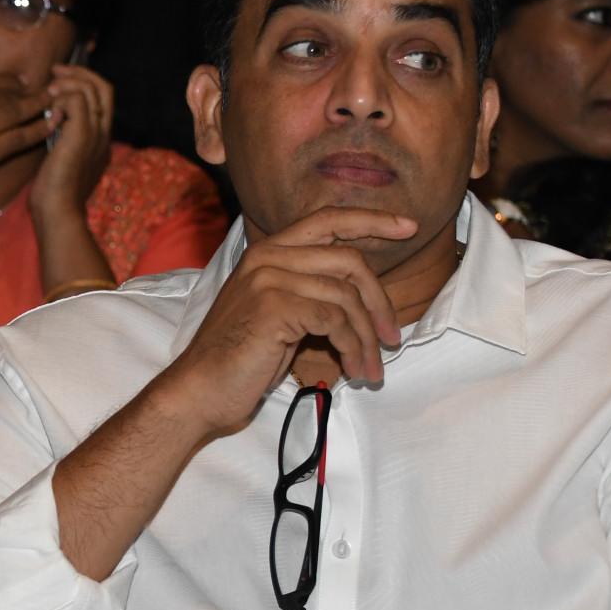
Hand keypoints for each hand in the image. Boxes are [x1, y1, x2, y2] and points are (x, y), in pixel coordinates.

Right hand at [0, 40, 58, 203]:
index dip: (7, 80)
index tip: (20, 81)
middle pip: (6, 93)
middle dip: (27, 90)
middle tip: (46, 87)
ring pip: (18, 111)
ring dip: (40, 104)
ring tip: (56, 99)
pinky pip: (21, 137)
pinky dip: (39, 129)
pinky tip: (54, 123)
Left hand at [28, 63, 114, 222]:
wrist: (58, 213)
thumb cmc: (52, 193)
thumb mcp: (60, 159)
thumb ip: (62, 138)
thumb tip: (50, 120)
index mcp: (100, 139)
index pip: (102, 99)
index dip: (84, 82)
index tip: (59, 79)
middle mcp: (103, 133)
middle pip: (104, 88)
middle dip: (79, 73)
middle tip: (55, 72)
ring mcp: (96, 134)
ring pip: (92, 89)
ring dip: (68, 83)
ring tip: (49, 90)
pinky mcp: (82, 136)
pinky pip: (78, 101)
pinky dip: (63, 98)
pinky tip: (49, 109)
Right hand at [154, 207, 415, 438]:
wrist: (201, 389)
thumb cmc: (241, 358)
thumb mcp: (278, 312)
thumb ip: (309, 289)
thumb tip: (365, 295)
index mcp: (268, 251)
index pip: (328, 220)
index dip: (372, 220)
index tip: (409, 227)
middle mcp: (268, 257)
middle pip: (349, 261)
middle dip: (380, 303)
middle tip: (392, 339)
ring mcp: (269, 278)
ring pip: (347, 297)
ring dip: (367, 338)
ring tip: (370, 369)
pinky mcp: (275, 306)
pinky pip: (335, 321)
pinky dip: (352, 348)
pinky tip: (351, 370)